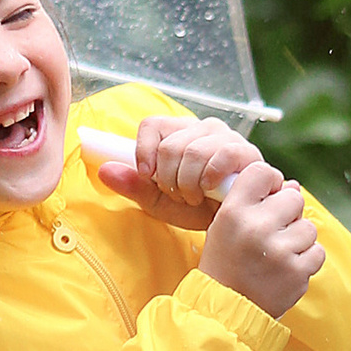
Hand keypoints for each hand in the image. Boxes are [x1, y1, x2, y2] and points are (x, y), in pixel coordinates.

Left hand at [99, 115, 265, 225]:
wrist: (235, 225)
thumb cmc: (199, 210)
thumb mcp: (160, 202)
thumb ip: (134, 186)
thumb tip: (103, 170)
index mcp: (179, 132)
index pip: (151, 125)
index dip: (143, 151)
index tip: (147, 176)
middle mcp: (202, 128)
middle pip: (169, 145)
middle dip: (168, 179)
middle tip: (179, 196)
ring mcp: (226, 136)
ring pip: (192, 151)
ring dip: (188, 183)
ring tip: (195, 198)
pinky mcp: (247, 151)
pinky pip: (221, 155)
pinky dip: (209, 178)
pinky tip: (210, 191)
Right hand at [196, 162, 325, 318]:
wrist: (226, 311)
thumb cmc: (227, 263)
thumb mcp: (226, 226)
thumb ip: (256, 201)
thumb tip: (294, 186)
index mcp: (234, 211)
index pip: (263, 172)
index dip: (270, 183)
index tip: (267, 199)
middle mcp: (256, 227)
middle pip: (293, 198)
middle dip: (287, 214)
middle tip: (272, 235)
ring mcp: (279, 251)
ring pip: (308, 227)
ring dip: (298, 240)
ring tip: (277, 256)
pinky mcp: (297, 272)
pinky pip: (317, 252)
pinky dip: (306, 260)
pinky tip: (286, 269)